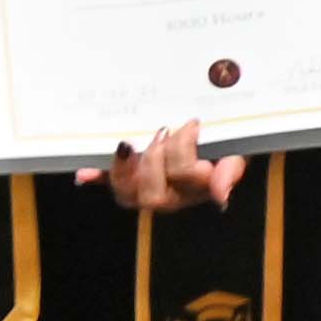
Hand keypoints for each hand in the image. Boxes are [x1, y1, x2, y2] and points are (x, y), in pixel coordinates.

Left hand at [86, 121, 245, 212]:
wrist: (217, 132)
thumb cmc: (226, 141)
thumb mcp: (236, 150)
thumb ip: (231, 170)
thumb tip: (220, 195)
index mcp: (197, 189)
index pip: (184, 177)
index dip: (184, 149)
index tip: (193, 125)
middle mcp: (171, 195)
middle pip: (151, 194)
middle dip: (155, 158)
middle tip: (165, 131)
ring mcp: (147, 188)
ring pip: (128, 194)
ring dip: (123, 171)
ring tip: (129, 145)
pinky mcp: (131, 177)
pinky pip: (111, 182)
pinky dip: (97, 178)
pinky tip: (84, 174)